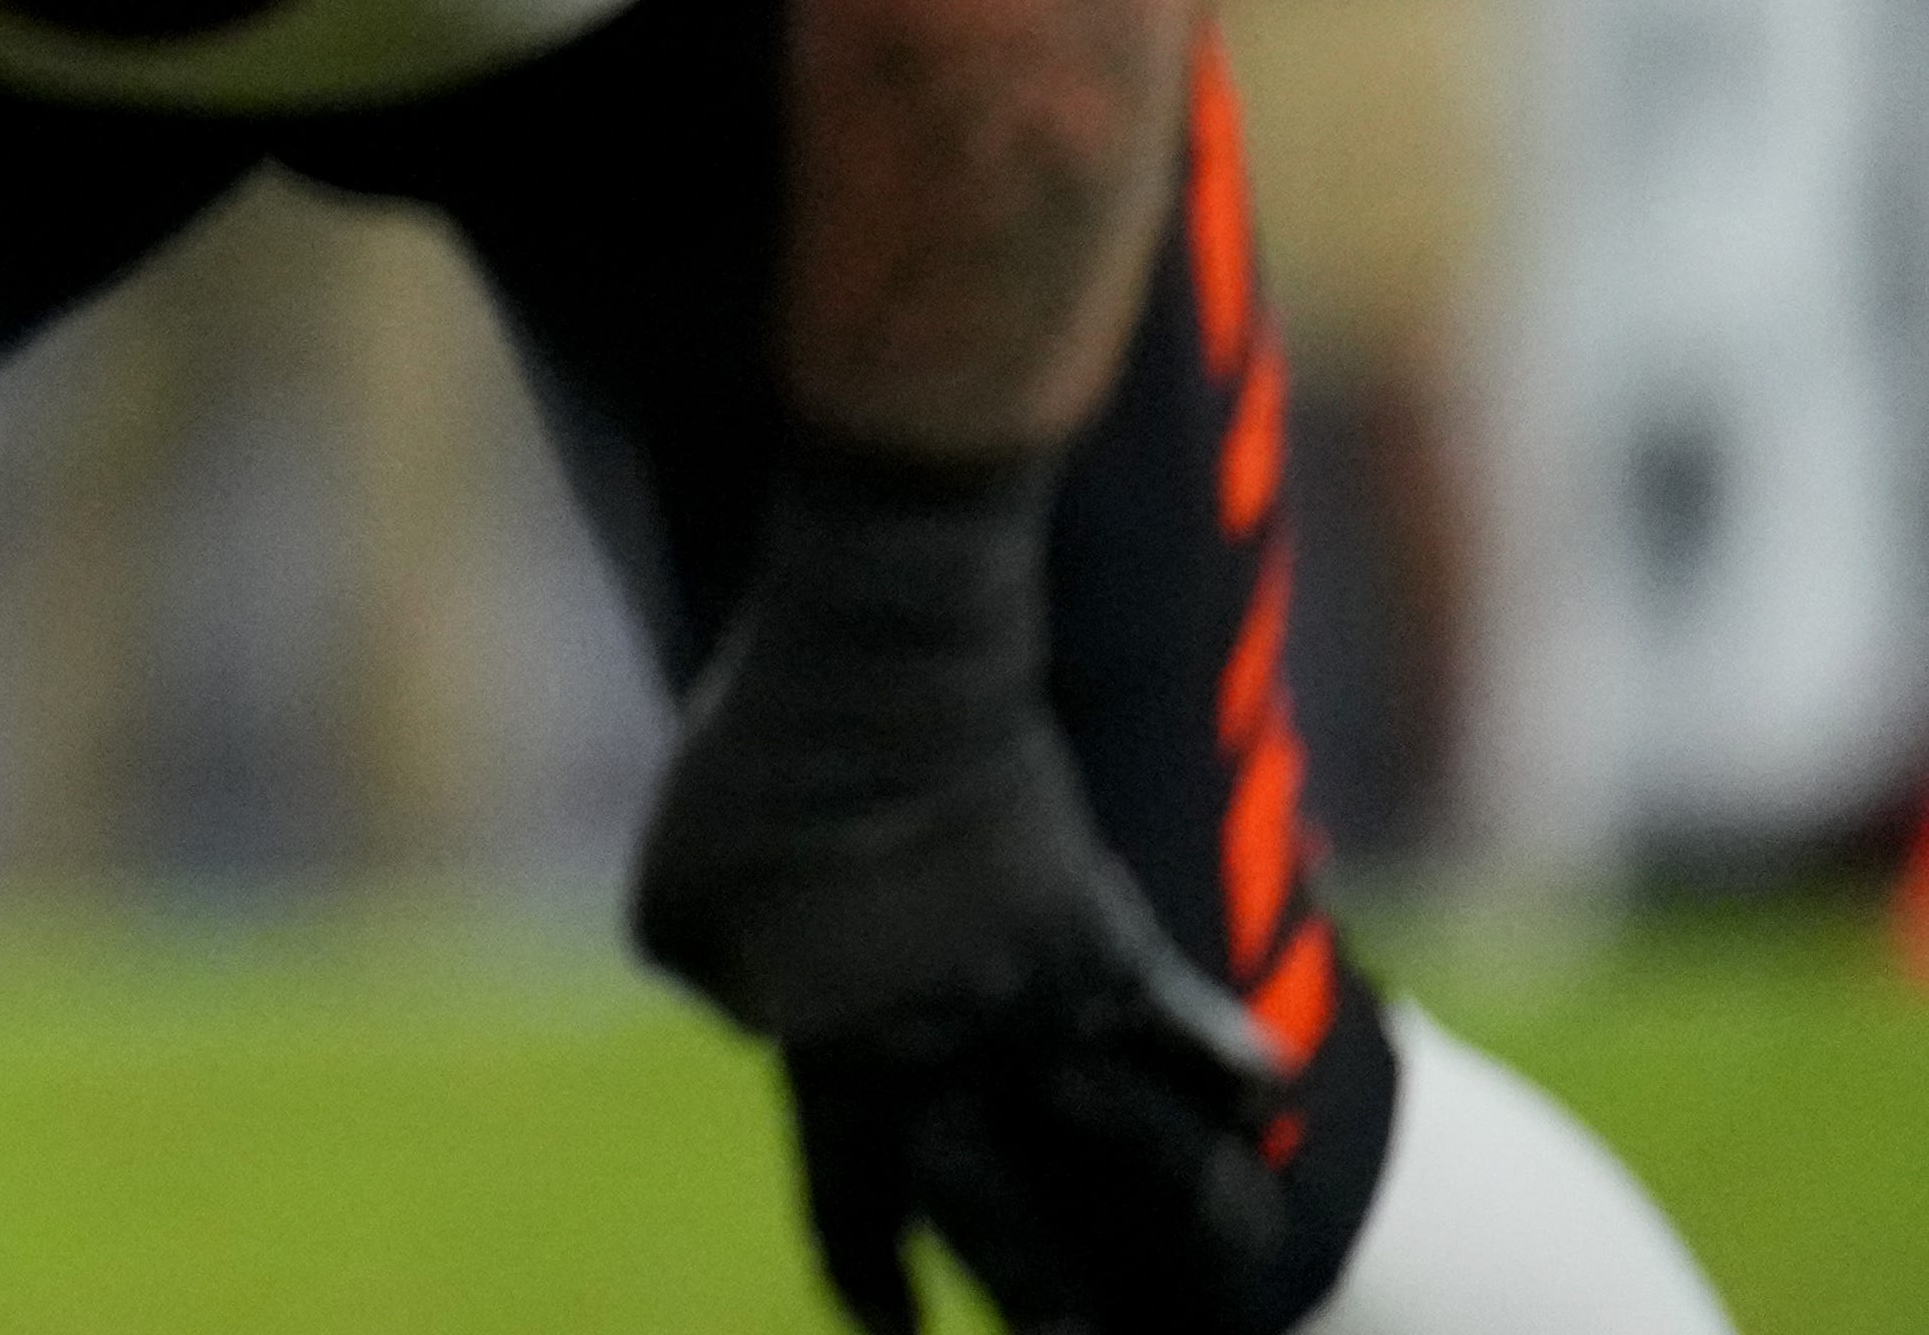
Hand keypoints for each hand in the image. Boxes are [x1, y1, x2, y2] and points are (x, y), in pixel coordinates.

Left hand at [630, 438, 1297, 1334]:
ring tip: (1224, 1273)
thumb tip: (772, 1017)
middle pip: (1012, 1230)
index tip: (887, 1326)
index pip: (855, 1206)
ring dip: (1184, 1220)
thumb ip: (724, 985)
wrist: (875, 676)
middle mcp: (951, 1061)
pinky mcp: (1108, 933)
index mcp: (834, 1061)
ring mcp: (1041, 1005)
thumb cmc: (751, 778)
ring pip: (1139, 1159)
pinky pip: (1191, 1027)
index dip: (869, 1274)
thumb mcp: (676, 905)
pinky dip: (1235, 1062)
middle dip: (1042, 1305)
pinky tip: (1269, 1090)